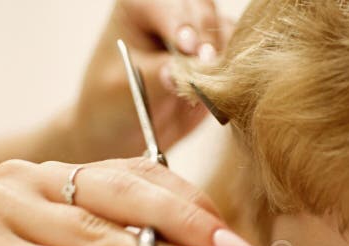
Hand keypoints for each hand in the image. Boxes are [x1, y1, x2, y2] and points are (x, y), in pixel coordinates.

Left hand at [65, 0, 233, 161]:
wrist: (122, 131)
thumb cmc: (111, 103)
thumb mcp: (124, 88)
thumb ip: (156, 74)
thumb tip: (186, 70)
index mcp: (140, 5)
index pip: (167, 4)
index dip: (180, 23)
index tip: (187, 47)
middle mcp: (173, 11)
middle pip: (202, 8)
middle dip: (206, 36)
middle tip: (206, 65)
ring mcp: (199, 33)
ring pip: (225, 29)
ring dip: (224, 55)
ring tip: (212, 82)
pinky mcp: (217, 57)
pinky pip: (237, 56)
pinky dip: (233, 71)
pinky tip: (221, 90)